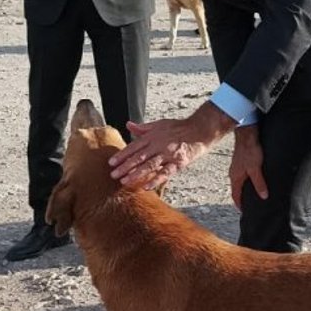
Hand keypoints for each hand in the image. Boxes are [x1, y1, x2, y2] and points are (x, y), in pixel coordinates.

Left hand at [109, 103, 234, 190]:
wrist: (200, 129)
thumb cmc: (179, 127)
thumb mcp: (159, 124)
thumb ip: (143, 128)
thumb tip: (128, 124)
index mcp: (152, 136)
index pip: (134, 147)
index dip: (122, 155)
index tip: (111, 163)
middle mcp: (158, 145)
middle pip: (139, 157)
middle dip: (125, 167)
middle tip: (113, 175)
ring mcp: (168, 154)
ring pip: (149, 166)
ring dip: (136, 174)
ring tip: (125, 181)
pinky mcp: (178, 163)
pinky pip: (165, 173)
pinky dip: (156, 180)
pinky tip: (146, 187)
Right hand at [228, 125, 267, 208]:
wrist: (246, 135)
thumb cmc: (249, 150)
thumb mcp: (255, 169)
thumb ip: (259, 183)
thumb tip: (263, 196)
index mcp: (235, 177)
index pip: (235, 195)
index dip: (239, 204)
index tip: (244, 211)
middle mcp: (234, 174)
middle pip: (236, 189)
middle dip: (241, 198)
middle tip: (248, 205)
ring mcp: (237, 167)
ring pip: (240, 182)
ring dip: (244, 189)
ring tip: (251, 194)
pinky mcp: (241, 162)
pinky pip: (242, 175)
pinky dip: (246, 181)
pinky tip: (252, 180)